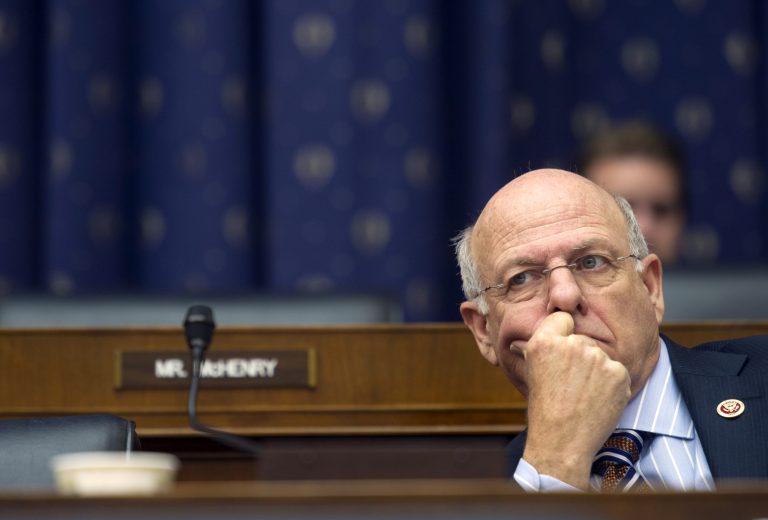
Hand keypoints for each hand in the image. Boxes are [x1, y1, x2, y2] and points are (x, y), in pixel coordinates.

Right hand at [519, 312, 630, 489]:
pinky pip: (618, 371)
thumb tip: (537, 333)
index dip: (563, 334)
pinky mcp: (618, 372)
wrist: (562, 440)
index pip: (562, 318)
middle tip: (571, 383)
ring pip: (601, 357)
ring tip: (584, 395)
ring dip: (597, 371)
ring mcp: (597, 358)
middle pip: (583, 340)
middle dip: (581, 357)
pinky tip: (598, 400)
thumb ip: (542, 347)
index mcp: (545, 341)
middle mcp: (572, 344)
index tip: (563, 350)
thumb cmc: (545, 408)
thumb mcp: (533, 370)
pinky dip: (612, 384)